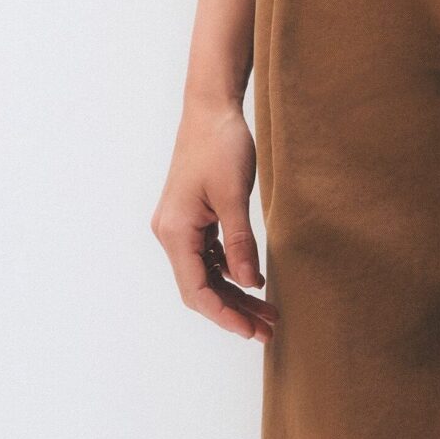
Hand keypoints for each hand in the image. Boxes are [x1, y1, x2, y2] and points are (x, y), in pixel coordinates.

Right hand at [151, 98, 277, 341]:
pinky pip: (208, 255)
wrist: (211, 107)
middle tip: (268, 328)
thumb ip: (240, 243)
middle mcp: (170, 233)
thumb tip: (250, 284)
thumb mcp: (234, 196)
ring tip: (267, 310)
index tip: (252, 331)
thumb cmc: (221, 145)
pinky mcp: (192, 217)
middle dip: (233, 309)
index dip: (225, 315)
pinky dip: (230, 270)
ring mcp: (180, 225)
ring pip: (205, 273)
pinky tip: (253, 279)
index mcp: (175, 232)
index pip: (197, 291)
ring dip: (234, 292)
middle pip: (200, 287)